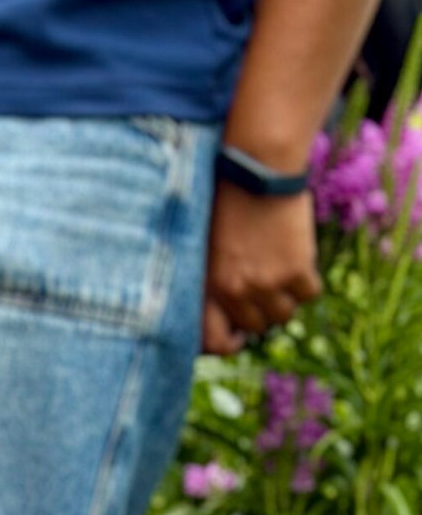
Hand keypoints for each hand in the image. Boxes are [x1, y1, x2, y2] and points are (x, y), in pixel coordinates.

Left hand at [202, 181, 321, 353]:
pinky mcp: (296, 269)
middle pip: (256, 326)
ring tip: (280, 273)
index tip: (236, 338)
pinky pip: (308, 295)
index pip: (214, 341)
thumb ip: (213, 280)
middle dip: (260, 311)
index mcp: (207, 286)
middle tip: (265, 289)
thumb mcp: (206, 246)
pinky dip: (306, 283)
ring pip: (283, 315)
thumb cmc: (228, 200)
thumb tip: (228, 312)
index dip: (227, 344)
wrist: (258, 169)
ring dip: (284, 298)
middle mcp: (235, 292)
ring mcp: (266, 283)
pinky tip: (299, 262)